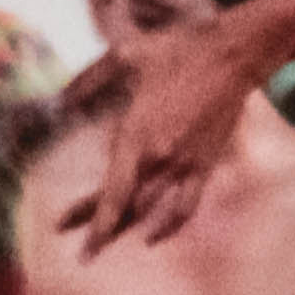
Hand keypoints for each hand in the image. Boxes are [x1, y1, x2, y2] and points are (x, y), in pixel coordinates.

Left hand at [58, 18, 257, 250]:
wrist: (232, 55)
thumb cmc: (178, 50)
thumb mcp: (125, 56)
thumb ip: (89, 80)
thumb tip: (61, 100)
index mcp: (137, 136)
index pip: (110, 193)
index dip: (88, 218)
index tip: (61, 230)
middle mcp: (159, 159)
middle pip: (125, 208)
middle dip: (99, 227)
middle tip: (76, 243)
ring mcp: (185, 165)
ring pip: (151, 211)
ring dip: (127, 230)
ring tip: (105, 240)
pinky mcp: (205, 165)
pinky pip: (186, 206)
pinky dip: (169, 226)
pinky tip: (153, 236)